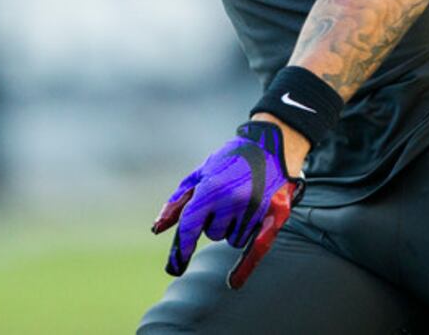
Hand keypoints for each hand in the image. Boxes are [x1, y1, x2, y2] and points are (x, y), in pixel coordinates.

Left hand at [152, 120, 302, 288]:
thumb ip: (178, 202)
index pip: (190, 225)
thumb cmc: (229, 160)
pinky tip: (233, 282)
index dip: (181, 247)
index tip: (174, 267)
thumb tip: (157, 229)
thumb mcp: (200, 174)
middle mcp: (232, 200)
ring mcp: (253, 209)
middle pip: (212, 234)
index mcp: (211, 188)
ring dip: (233, 229)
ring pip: (232, 240)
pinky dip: (244, 267)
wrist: (270, 146)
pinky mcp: (272, 216)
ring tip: (243, 202)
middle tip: (226, 198)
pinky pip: (255, 249)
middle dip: (215, 222)